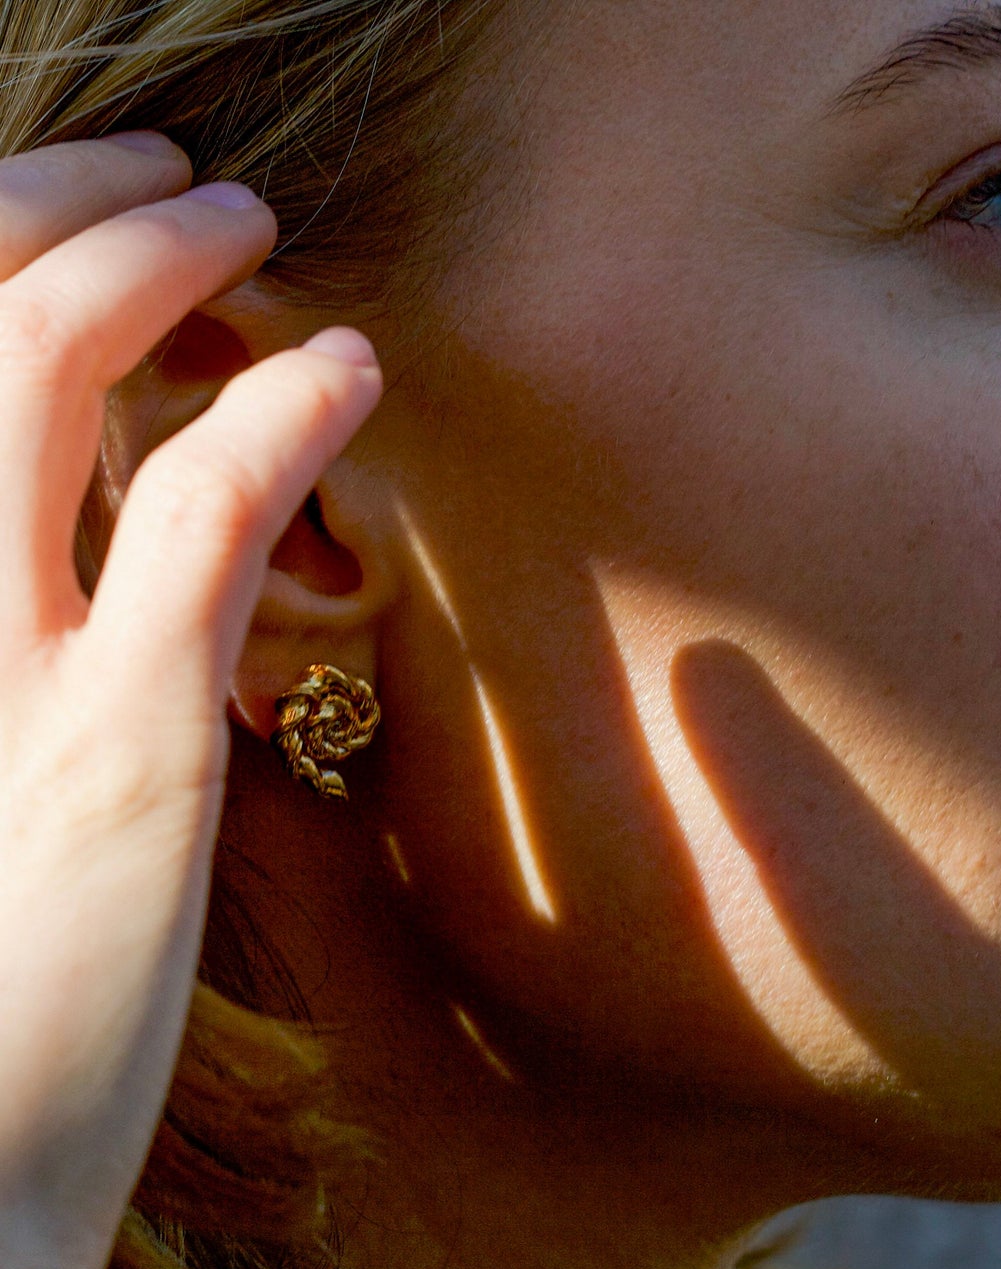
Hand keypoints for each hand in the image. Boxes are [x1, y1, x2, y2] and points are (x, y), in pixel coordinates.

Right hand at [0, 134, 381, 1268]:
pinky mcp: (119, 742)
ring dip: (166, 260)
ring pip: (45, 367)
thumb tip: (95, 522)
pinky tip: (351, 366)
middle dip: (68, 203)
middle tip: (186, 177)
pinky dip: (284, 413)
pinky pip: (199, 513)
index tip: (92, 202)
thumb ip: (10, 634)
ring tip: (256, 222)